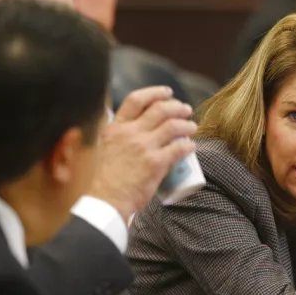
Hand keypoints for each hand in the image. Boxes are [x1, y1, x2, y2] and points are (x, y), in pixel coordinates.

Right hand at [90, 86, 197, 219]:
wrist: (105, 201)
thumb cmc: (103, 180)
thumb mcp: (103, 148)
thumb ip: (116, 137)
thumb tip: (131, 129)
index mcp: (115, 128)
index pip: (136, 100)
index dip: (155, 93)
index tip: (167, 93)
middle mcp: (130, 133)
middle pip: (160, 109)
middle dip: (177, 106)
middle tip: (186, 109)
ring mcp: (144, 147)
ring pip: (173, 126)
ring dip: (187, 124)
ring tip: (192, 126)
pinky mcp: (156, 163)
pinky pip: (179, 149)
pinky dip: (189, 146)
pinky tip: (192, 147)